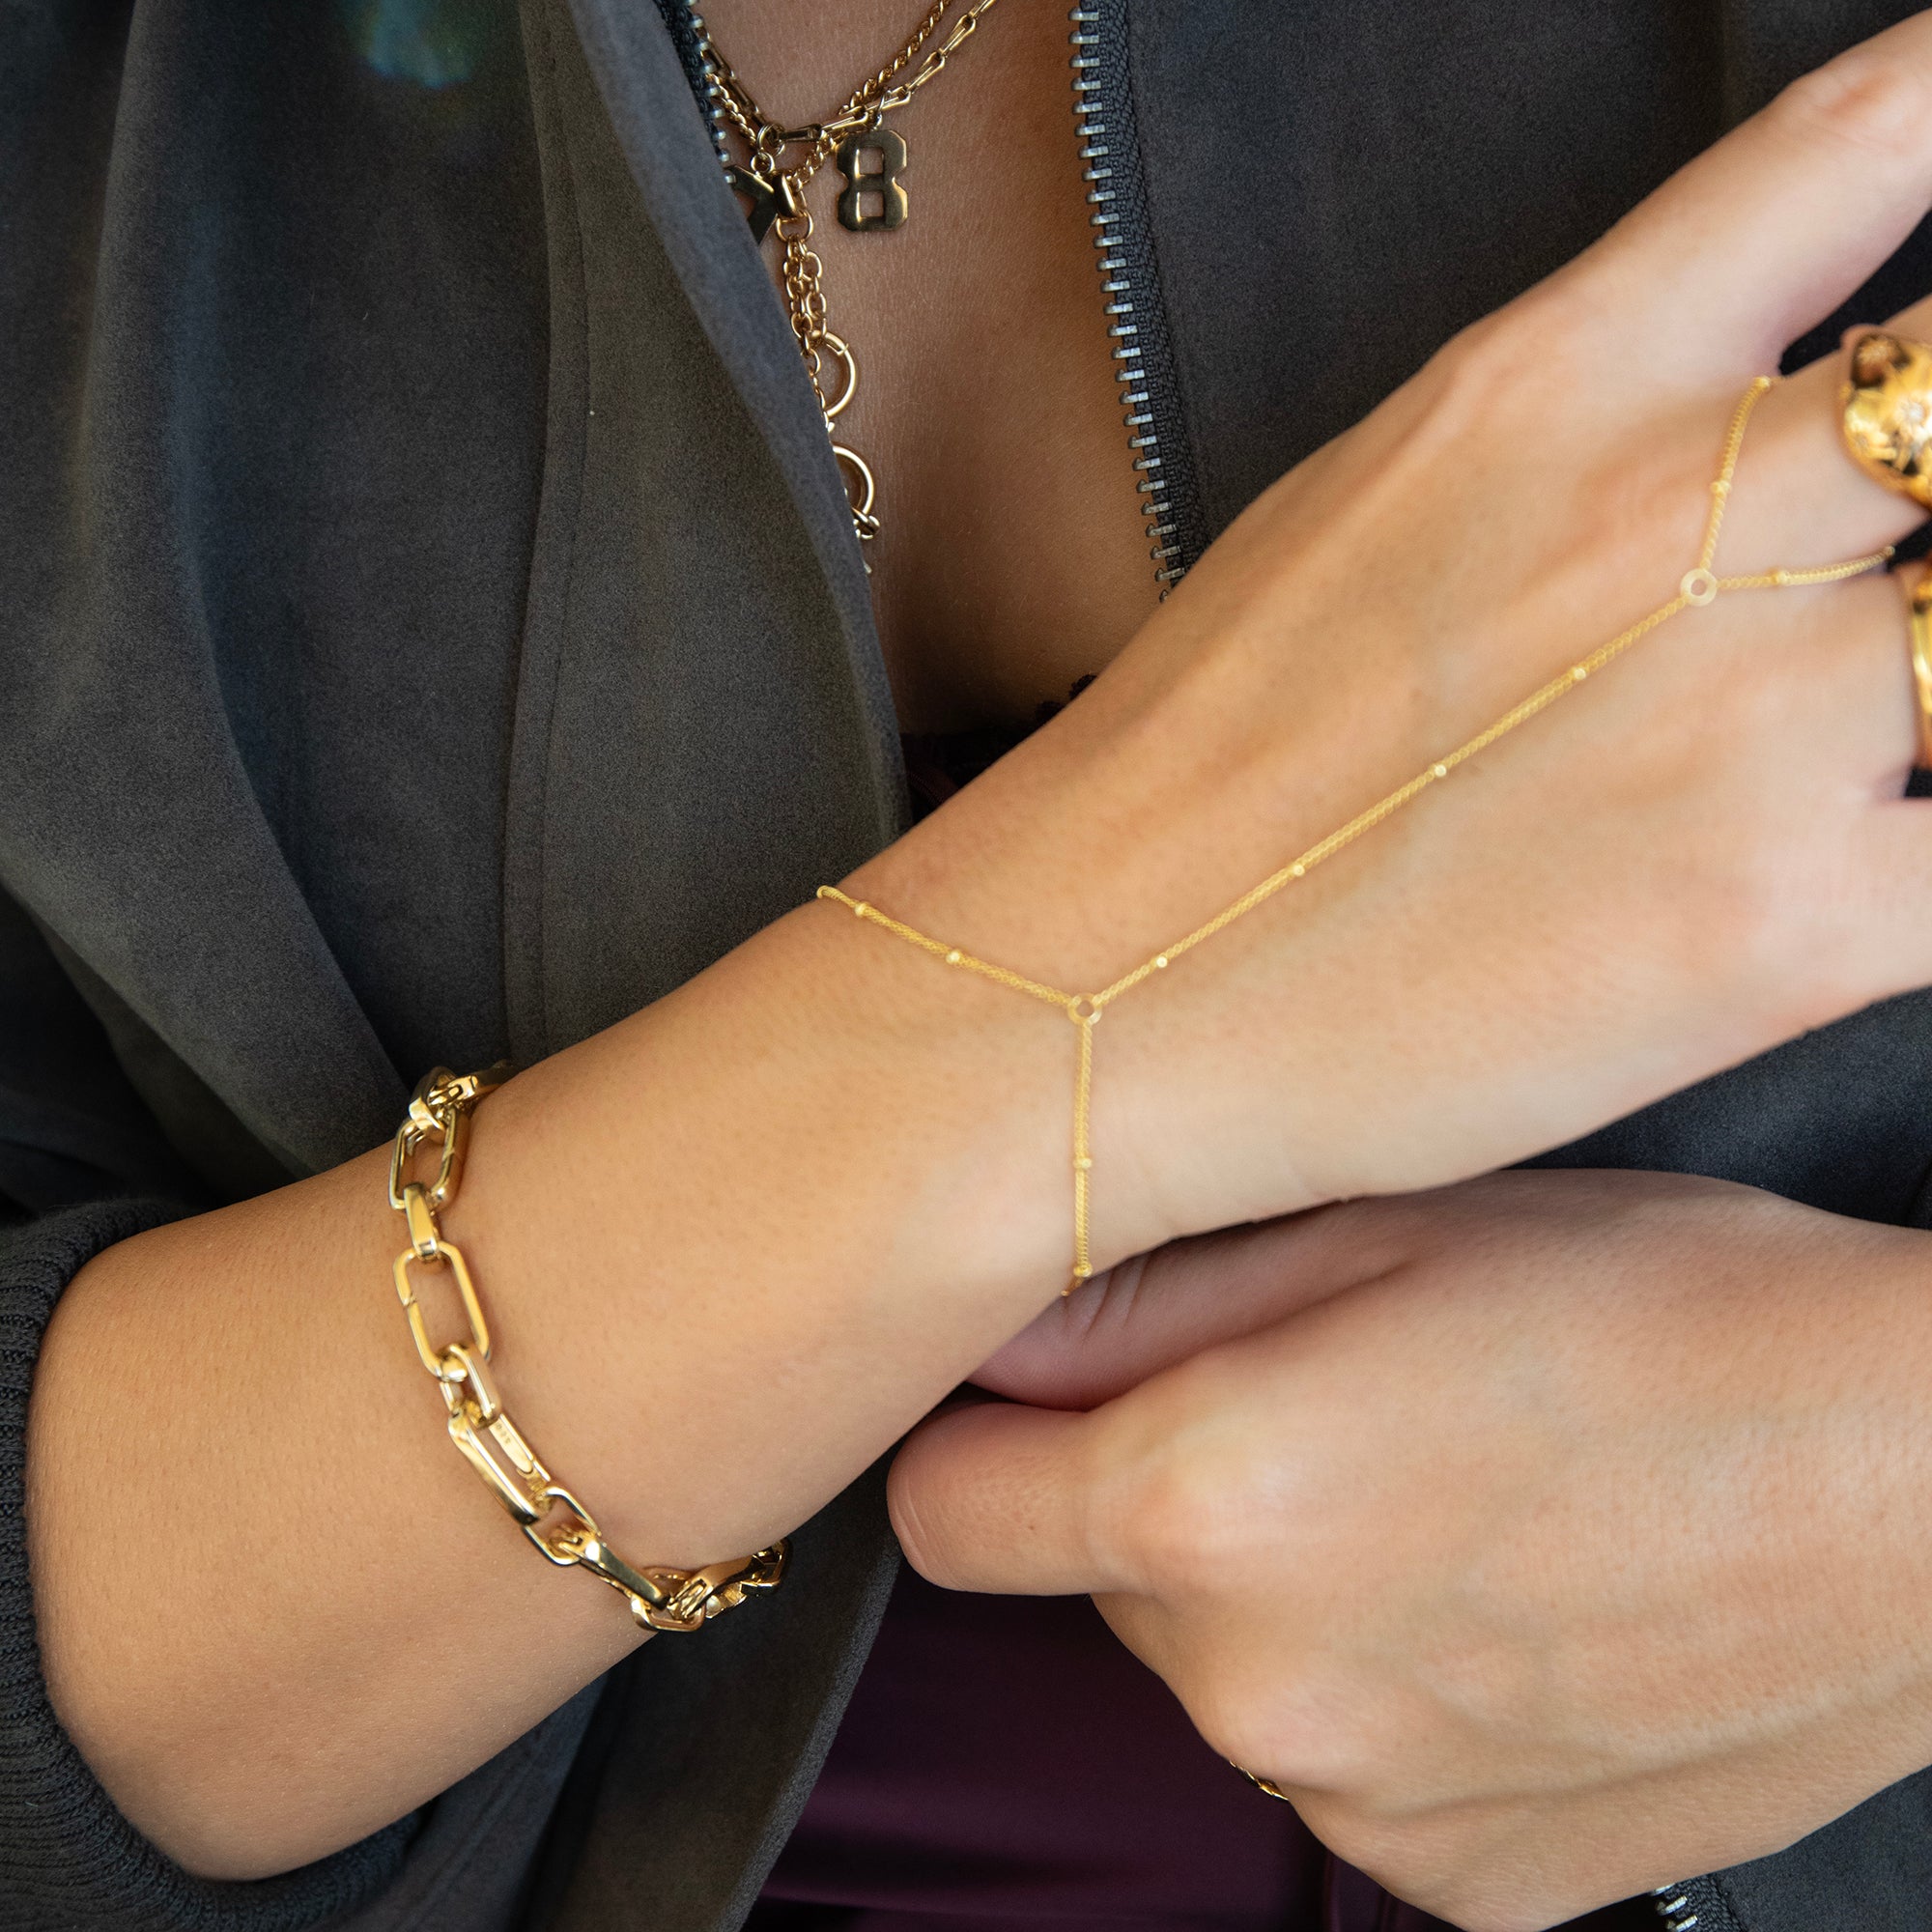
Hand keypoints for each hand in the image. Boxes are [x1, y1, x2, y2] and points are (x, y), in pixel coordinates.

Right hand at [848, 14, 1931, 1265]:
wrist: (1088, 994)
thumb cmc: (1192, 772)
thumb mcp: (1364, 512)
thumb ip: (1576, 431)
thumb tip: (1722, 421)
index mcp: (1559, 385)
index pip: (1868, 142)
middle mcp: (1686, 515)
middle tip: (1905, 555)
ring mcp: (1754, 720)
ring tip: (1872, 724)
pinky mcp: (1789, 925)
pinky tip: (1873, 871)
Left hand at [892, 1171, 1931, 1930]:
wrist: (1916, 1480)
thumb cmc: (1666, 1311)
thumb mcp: (1383, 1225)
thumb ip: (1144, 1295)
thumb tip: (991, 1342)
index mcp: (1210, 1504)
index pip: (945, 1513)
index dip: (984, 1443)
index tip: (1036, 1404)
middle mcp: (1258, 1688)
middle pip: (1096, 1589)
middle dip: (1157, 1503)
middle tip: (1315, 1411)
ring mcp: (1363, 1806)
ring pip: (1222, 1677)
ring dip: (1277, 1599)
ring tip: (1438, 1498)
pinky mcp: (1462, 1883)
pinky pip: (1344, 1772)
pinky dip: (1381, 1695)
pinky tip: (1498, 1607)